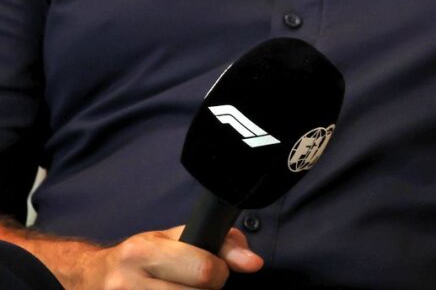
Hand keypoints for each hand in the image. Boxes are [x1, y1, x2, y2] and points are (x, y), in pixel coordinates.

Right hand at [63, 226, 261, 289]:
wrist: (93, 278)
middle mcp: (128, 283)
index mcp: (142, 252)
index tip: (215, 270)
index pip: (203, 270)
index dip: (219, 272)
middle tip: (196, 285)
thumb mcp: (175, 238)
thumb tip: (254, 263)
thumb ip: (221, 244)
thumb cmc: (142, 256)